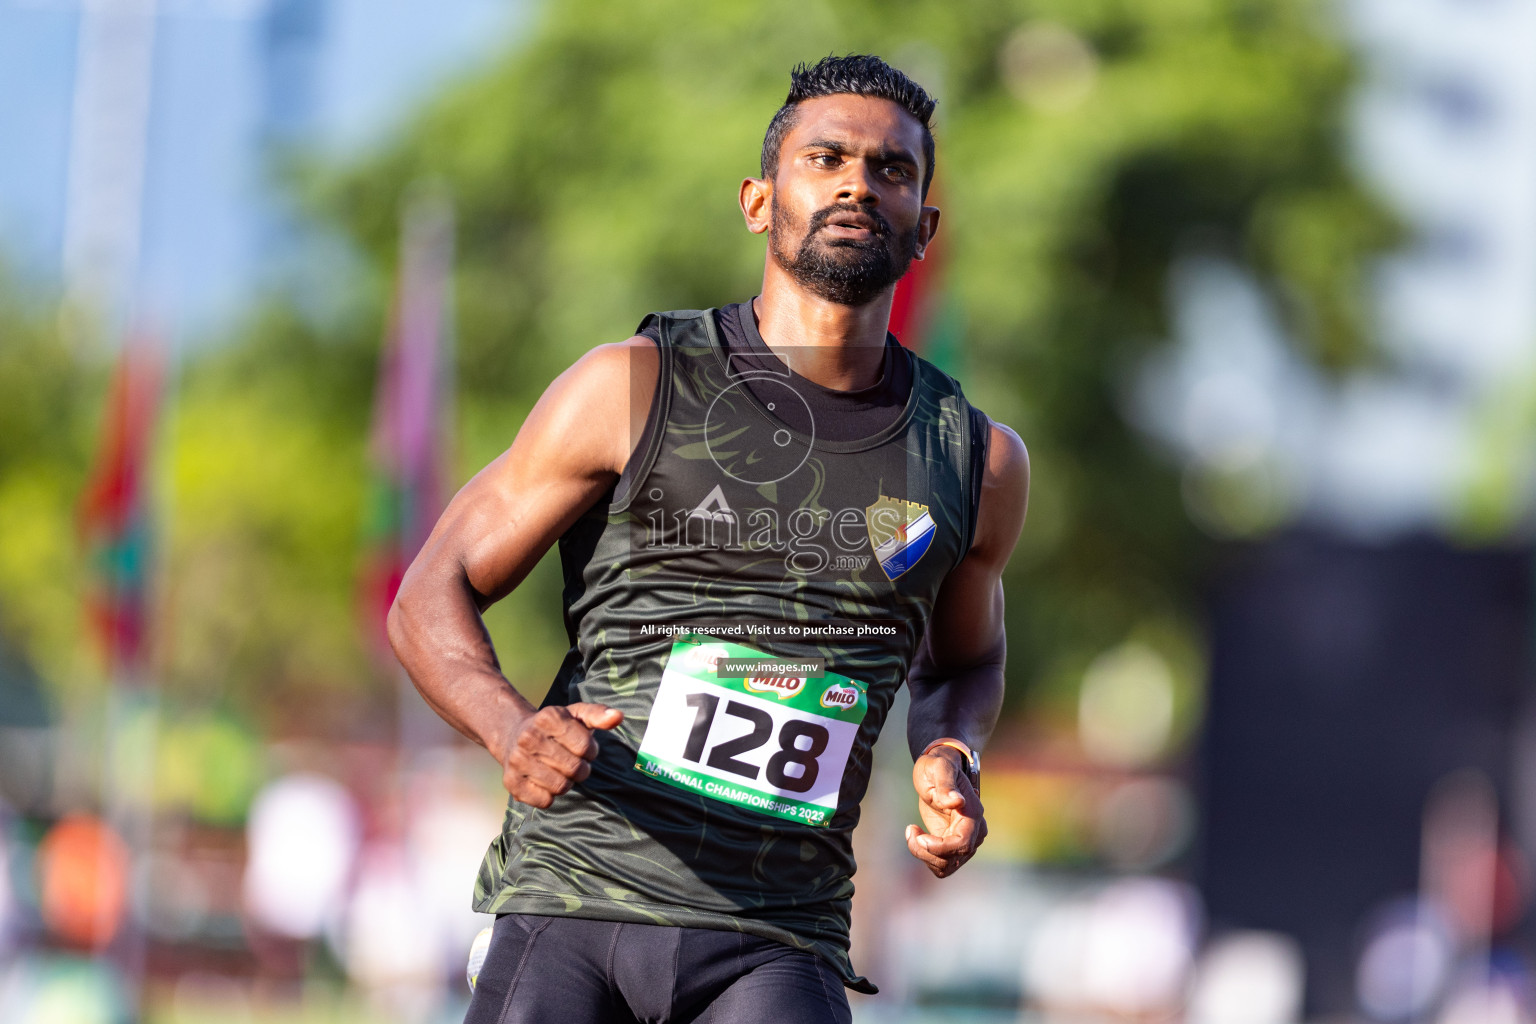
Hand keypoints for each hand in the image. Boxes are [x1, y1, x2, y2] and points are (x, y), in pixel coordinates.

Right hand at [499, 702, 622, 807]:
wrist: (513, 734)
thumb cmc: (554, 726)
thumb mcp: (576, 714)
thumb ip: (598, 715)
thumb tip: (618, 717)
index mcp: (547, 717)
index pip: (585, 747)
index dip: (591, 750)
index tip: (584, 747)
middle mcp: (528, 738)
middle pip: (574, 769)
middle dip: (581, 768)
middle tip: (574, 761)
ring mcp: (517, 761)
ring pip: (560, 787)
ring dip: (567, 782)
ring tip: (560, 770)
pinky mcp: (512, 782)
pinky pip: (544, 801)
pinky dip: (550, 794)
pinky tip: (545, 780)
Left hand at [904, 748, 985, 877]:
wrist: (938, 771)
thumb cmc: (938, 766)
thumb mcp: (938, 769)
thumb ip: (946, 785)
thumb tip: (957, 801)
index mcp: (973, 814)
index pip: (962, 844)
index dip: (939, 847)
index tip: (918, 835)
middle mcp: (975, 831)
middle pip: (953, 859)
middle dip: (926, 851)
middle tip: (910, 831)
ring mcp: (966, 840)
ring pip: (946, 866)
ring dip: (924, 855)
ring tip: (912, 832)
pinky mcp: (953, 845)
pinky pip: (942, 865)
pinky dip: (926, 856)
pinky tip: (917, 835)